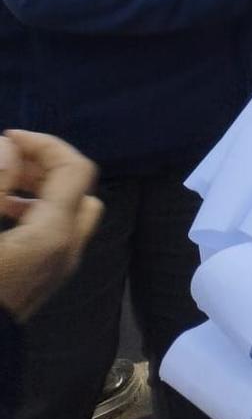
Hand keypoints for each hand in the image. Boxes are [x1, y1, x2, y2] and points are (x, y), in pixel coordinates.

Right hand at [0, 129, 103, 320]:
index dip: (44, 144)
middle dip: (42, 166)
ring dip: (37, 189)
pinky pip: (52, 235)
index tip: (7, 137)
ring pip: (67, 213)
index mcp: (53, 234)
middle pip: (77, 190)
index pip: (75, 169)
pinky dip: (33, 213)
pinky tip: (0, 213)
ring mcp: (58, 269)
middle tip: (1, 159)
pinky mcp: (42, 281)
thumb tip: (9, 147)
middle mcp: (67, 250)